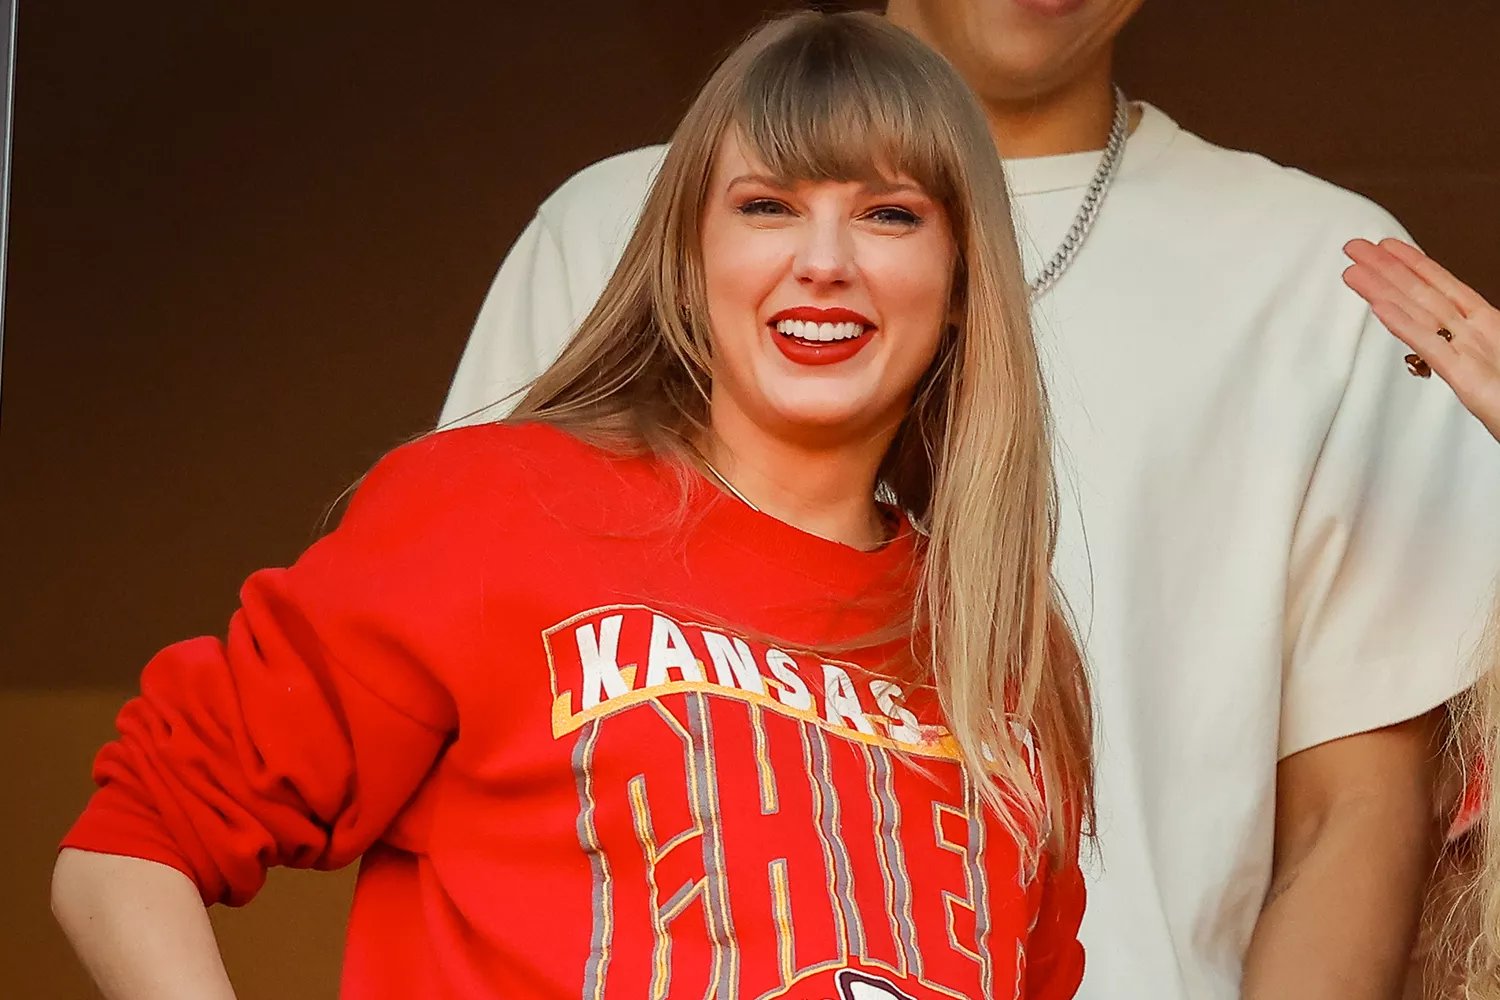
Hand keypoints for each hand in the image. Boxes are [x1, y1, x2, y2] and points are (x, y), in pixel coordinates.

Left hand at [1342, 237, 1499, 442]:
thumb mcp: (1495, 371)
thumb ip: (1470, 354)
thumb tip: (1444, 343)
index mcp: (1490, 333)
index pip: (1445, 293)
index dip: (1416, 269)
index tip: (1388, 251)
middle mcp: (1482, 335)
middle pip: (1427, 295)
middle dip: (1389, 269)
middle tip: (1355, 247)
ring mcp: (1477, 352)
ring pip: (1423, 311)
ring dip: (1385, 286)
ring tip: (1355, 264)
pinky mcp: (1471, 378)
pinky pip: (1432, 345)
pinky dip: (1403, 323)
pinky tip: (1377, 305)